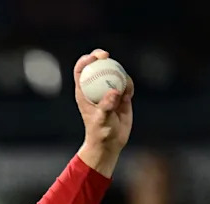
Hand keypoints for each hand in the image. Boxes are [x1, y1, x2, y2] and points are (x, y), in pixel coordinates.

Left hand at [74, 49, 133, 176]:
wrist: (111, 142)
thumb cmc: (101, 132)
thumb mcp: (102, 120)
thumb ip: (107, 106)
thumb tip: (115, 91)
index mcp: (84, 92)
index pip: (81, 70)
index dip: (86, 60)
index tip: (95, 57)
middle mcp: (95, 88)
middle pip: (97, 66)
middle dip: (101, 57)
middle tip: (107, 55)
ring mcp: (108, 90)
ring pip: (114, 72)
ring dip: (120, 75)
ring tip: (123, 92)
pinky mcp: (121, 95)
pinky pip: (126, 83)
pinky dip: (129, 85)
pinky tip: (128, 96)